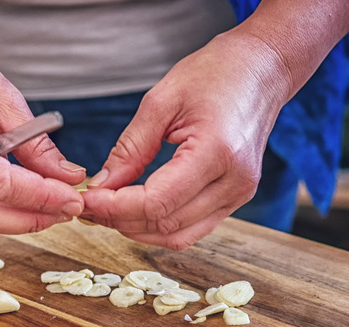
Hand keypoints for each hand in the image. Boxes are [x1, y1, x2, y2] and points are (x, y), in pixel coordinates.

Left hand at [81, 31, 291, 249]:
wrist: (261, 69)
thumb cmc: (216, 73)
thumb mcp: (161, 101)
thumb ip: (130, 149)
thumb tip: (102, 186)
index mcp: (217, 152)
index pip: (157, 203)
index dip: (116, 208)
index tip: (87, 199)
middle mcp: (234, 181)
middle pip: (165, 224)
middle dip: (120, 220)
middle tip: (89, 206)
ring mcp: (239, 194)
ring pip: (178, 235)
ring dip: (138, 229)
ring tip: (108, 210)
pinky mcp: (236, 198)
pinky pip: (193, 228)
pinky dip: (160, 226)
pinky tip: (135, 211)